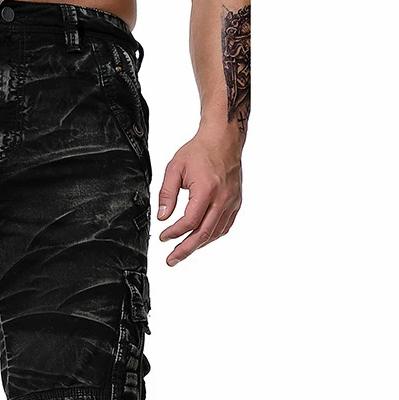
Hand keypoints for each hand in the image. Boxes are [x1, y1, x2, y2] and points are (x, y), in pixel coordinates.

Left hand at [157, 133, 242, 265]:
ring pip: (214, 233)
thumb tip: (162, 218)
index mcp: (207, 189)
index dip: (174, 233)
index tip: (163, 237)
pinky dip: (210, 236)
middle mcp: (222, 198)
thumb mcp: (174, 168)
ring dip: (197, 245)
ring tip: (182, 252)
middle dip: (185, 250)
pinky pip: (223, 227)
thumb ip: (166, 194)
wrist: (223, 139)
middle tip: (171, 260)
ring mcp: (231, 201)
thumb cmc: (199, 151)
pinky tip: (199, 240)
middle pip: (203, 234)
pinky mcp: (235, 202)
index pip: (190, 221)